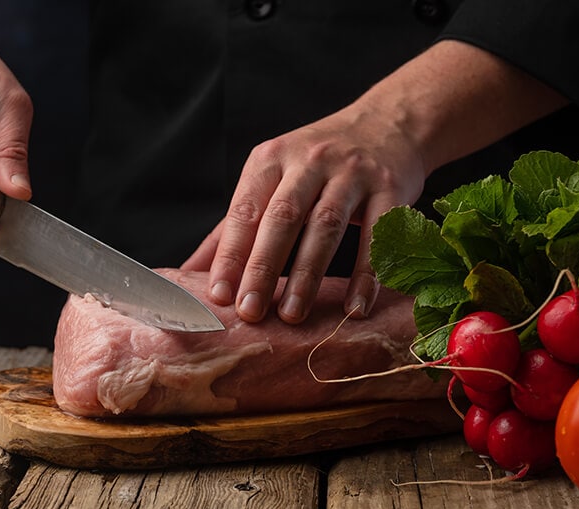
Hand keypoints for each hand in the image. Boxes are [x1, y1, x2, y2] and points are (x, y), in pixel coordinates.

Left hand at [186, 104, 425, 323]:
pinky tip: (355, 308)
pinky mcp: (389, 189)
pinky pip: (377, 235)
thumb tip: (188, 271)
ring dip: (307, 275)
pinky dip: (366, 275)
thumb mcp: (270, 180)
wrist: (387, 123)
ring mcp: (352, 173)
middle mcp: (309, 161)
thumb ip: (232, 227)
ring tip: (292, 315)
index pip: (245, 211)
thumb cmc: (317, 163)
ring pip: (326, 226)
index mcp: (271, 159)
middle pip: (282, 218)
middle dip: (263, 268)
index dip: (230, 255)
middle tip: (250, 312)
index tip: (218, 296)